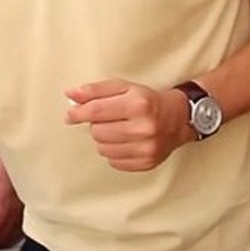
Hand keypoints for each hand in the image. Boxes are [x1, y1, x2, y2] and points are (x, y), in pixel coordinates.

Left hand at [64, 79, 194, 171]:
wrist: (179, 118)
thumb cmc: (147, 100)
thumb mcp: (123, 87)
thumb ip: (95, 90)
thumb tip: (70, 95)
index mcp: (137, 104)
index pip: (96, 111)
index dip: (78, 113)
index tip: (70, 115)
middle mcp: (144, 128)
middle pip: (97, 132)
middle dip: (96, 125)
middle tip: (109, 119)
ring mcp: (147, 148)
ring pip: (103, 148)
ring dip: (104, 139)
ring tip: (117, 130)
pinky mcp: (147, 163)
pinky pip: (113, 162)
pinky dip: (113, 152)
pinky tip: (124, 141)